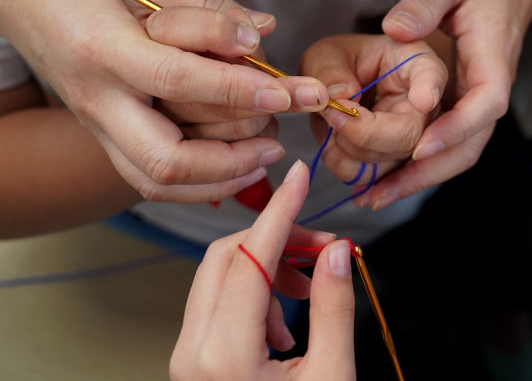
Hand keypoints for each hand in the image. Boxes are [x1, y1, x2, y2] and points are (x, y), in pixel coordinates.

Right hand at [1, 0, 326, 201]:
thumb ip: (206, 4)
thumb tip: (264, 32)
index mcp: (103, 46)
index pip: (176, 79)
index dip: (237, 89)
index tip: (286, 90)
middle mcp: (96, 97)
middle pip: (164, 157)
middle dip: (234, 157)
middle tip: (283, 133)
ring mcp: (96, 125)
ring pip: (158, 180)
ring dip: (223, 176)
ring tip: (269, 149)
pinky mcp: (103, 138)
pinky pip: (150, 180)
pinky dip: (200, 183)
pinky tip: (240, 164)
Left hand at [170, 160, 355, 380]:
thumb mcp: (331, 376)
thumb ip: (334, 308)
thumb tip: (338, 252)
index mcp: (224, 355)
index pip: (251, 259)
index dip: (280, 211)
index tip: (299, 176)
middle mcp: (193, 352)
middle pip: (225, 256)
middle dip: (277, 239)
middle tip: (322, 246)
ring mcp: (187, 357)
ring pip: (220, 276)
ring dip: (268, 268)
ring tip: (309, 291)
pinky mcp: (193, 360)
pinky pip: (217, 303)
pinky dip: (256, 294)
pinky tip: (286, 323)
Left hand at [299, 34, 446, 187]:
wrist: (342, 93)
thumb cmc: (342, 66)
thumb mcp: (327, 55)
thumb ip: (330, 70)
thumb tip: (341, 97)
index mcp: (416, 64)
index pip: (432, 74)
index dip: (431, 89)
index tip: (424, 100)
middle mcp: (427, 105)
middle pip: (412, 133)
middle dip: (364, 133)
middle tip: (330, 113)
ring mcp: (420, 140)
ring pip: (391, 163)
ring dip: (349, 150)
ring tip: (332, 126)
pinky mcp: (401, 167)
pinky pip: (375, 179)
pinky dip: (346, 167)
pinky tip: (337, 147)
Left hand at [379, 0, 531, 207]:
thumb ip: (423, 1)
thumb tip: (395, 29)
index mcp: (492, 59)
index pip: (485, 103)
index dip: (455, 129)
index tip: (419, 147)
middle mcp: (490, 88)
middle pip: (471, 145)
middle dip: (427, 173)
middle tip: (379, 194)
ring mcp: (478, 100)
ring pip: (459, 151)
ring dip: (420, 178)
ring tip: (372, 197)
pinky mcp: (464, 104)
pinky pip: (447, 142)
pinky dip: (419, 164)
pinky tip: (384, 176)